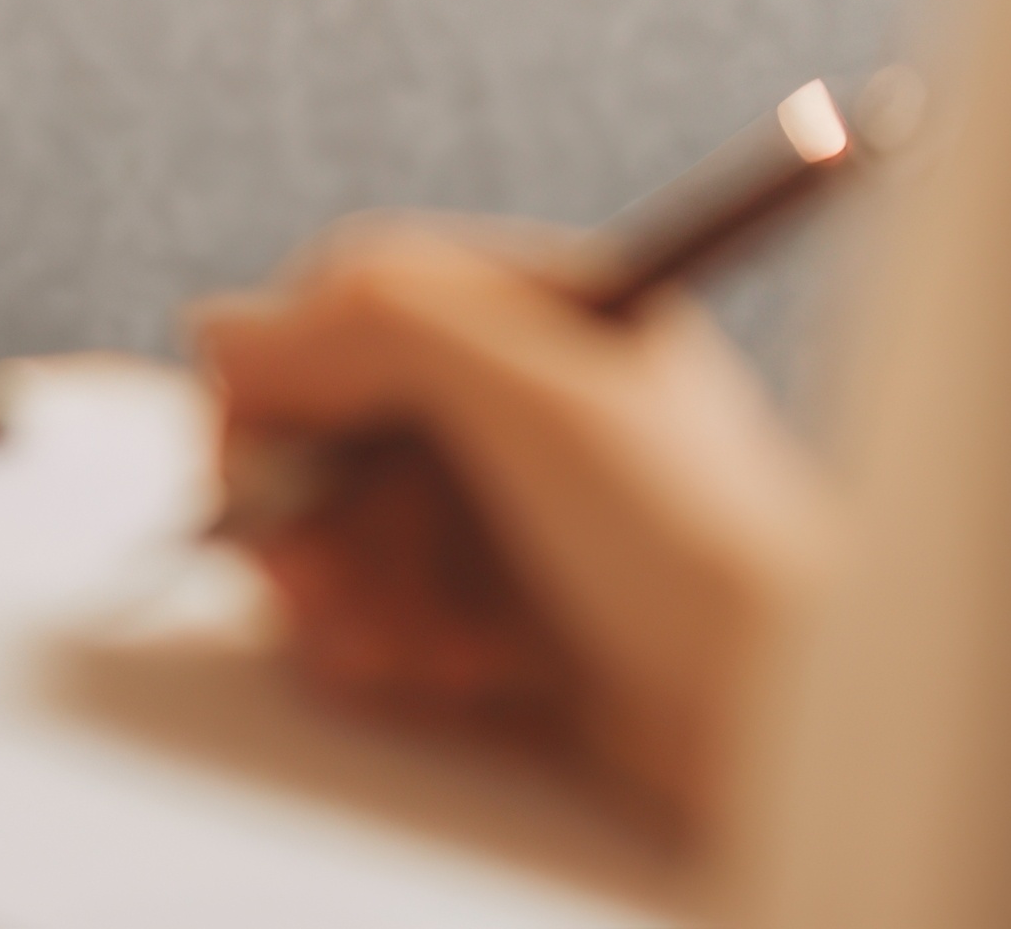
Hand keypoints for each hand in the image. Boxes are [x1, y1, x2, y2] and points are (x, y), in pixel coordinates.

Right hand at [186, 222, 831, 840]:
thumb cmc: (690, 534)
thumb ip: (377, 328)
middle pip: (332, 422)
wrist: (788, 710)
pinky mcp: (500, 620)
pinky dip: (389, 651)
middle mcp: (517, 408)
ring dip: (347, 591)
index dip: (287, 369)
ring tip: (402, 640)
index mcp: (540, 318)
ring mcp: (507, 517)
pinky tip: (450, 675)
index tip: (255, 452)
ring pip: (344, 531)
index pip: (357, 299)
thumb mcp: (537, 392)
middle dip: (306, 506)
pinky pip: (381, 620)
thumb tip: (222, 330)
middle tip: (305, 574)